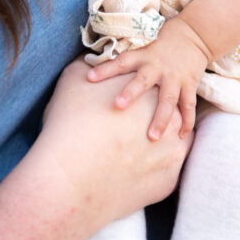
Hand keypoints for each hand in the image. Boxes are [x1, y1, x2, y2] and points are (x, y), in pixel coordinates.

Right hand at [0, 60, 190, 239]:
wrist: (59, 185)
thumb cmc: (62, 128)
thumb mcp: (72, 81)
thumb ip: (86, 65)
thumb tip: (86, 53)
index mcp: (139, 88)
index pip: (156, 71)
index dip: (158, 65)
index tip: (163, 61)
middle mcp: (158, 118)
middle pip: (174, 102)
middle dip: (173, 96)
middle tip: (179, 86)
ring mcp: (165, 152)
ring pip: (179, 132)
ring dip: (176, 125)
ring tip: (177, 117)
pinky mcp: (163, 181)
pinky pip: (172, 162)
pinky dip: (168, 155)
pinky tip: (165, 149)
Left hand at [86, 17, 209, 140]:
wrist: (195, 34)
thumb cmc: (163, 41)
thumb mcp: (144, 45)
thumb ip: (128, 60)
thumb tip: (95, 71)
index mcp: (144, 56)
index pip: (122, 61)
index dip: (105, 69)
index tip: (89, 78)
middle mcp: (158, 66)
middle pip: (143, 80)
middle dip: (131, 93)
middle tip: (118, 105)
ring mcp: (175, 76)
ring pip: (168, 99)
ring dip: (161, 118)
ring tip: (152, 137)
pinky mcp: (189, 83)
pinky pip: (188, 105)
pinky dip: (186, 121)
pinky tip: (180, 136)